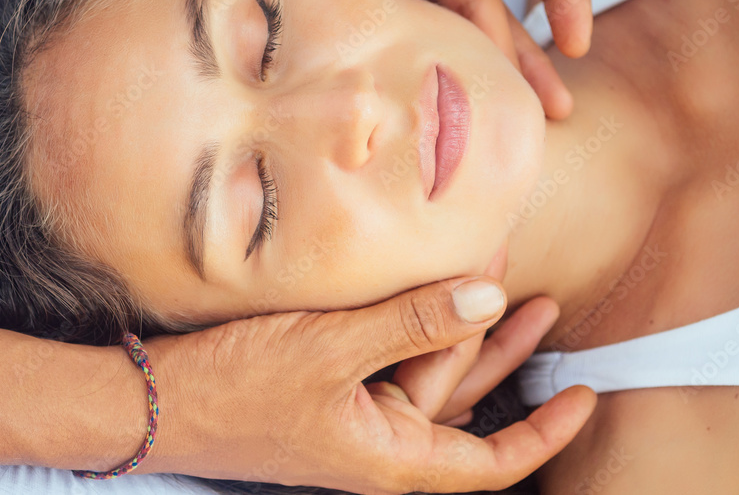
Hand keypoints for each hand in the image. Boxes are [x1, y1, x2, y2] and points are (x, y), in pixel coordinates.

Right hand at [124, 276, 594, 494]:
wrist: (153, 401)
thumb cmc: (237, 386)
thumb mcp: (332, 348)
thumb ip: (413, 323)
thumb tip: (488, 301)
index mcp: (391, 455)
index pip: (491, 459)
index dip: (545, 431)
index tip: (586, 398)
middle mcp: (378, 442)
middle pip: (460, 398)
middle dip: (501, 348)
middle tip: (540, 299)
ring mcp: (350, 415)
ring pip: (424, 372)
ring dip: (457, 327)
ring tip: (499, 278)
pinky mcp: (324, 389)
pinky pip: (384, 359)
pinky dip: (411, 324)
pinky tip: (426, 287)